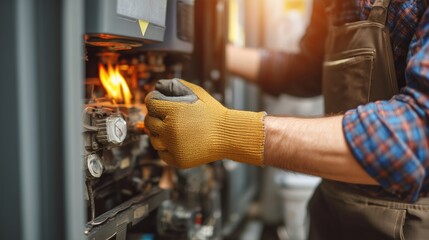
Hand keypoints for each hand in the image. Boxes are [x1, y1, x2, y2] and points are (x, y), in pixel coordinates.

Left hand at [144, 79, 265, 167]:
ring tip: (170, 130)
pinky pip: (162, 154)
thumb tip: (159, 86)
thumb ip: (178, 86)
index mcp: (173, 111)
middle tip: (163, 117)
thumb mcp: (198, 93)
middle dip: (154, 117)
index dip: (152, 100)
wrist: (228, 135)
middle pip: (149, 122)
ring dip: (158, 134)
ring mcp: (173, 146)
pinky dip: (165, 149)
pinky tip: (174, 142)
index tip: (156, 102)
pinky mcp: (178, 160)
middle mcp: (170, 129)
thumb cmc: (213, 113)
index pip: (150, 103)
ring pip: (153, 140)